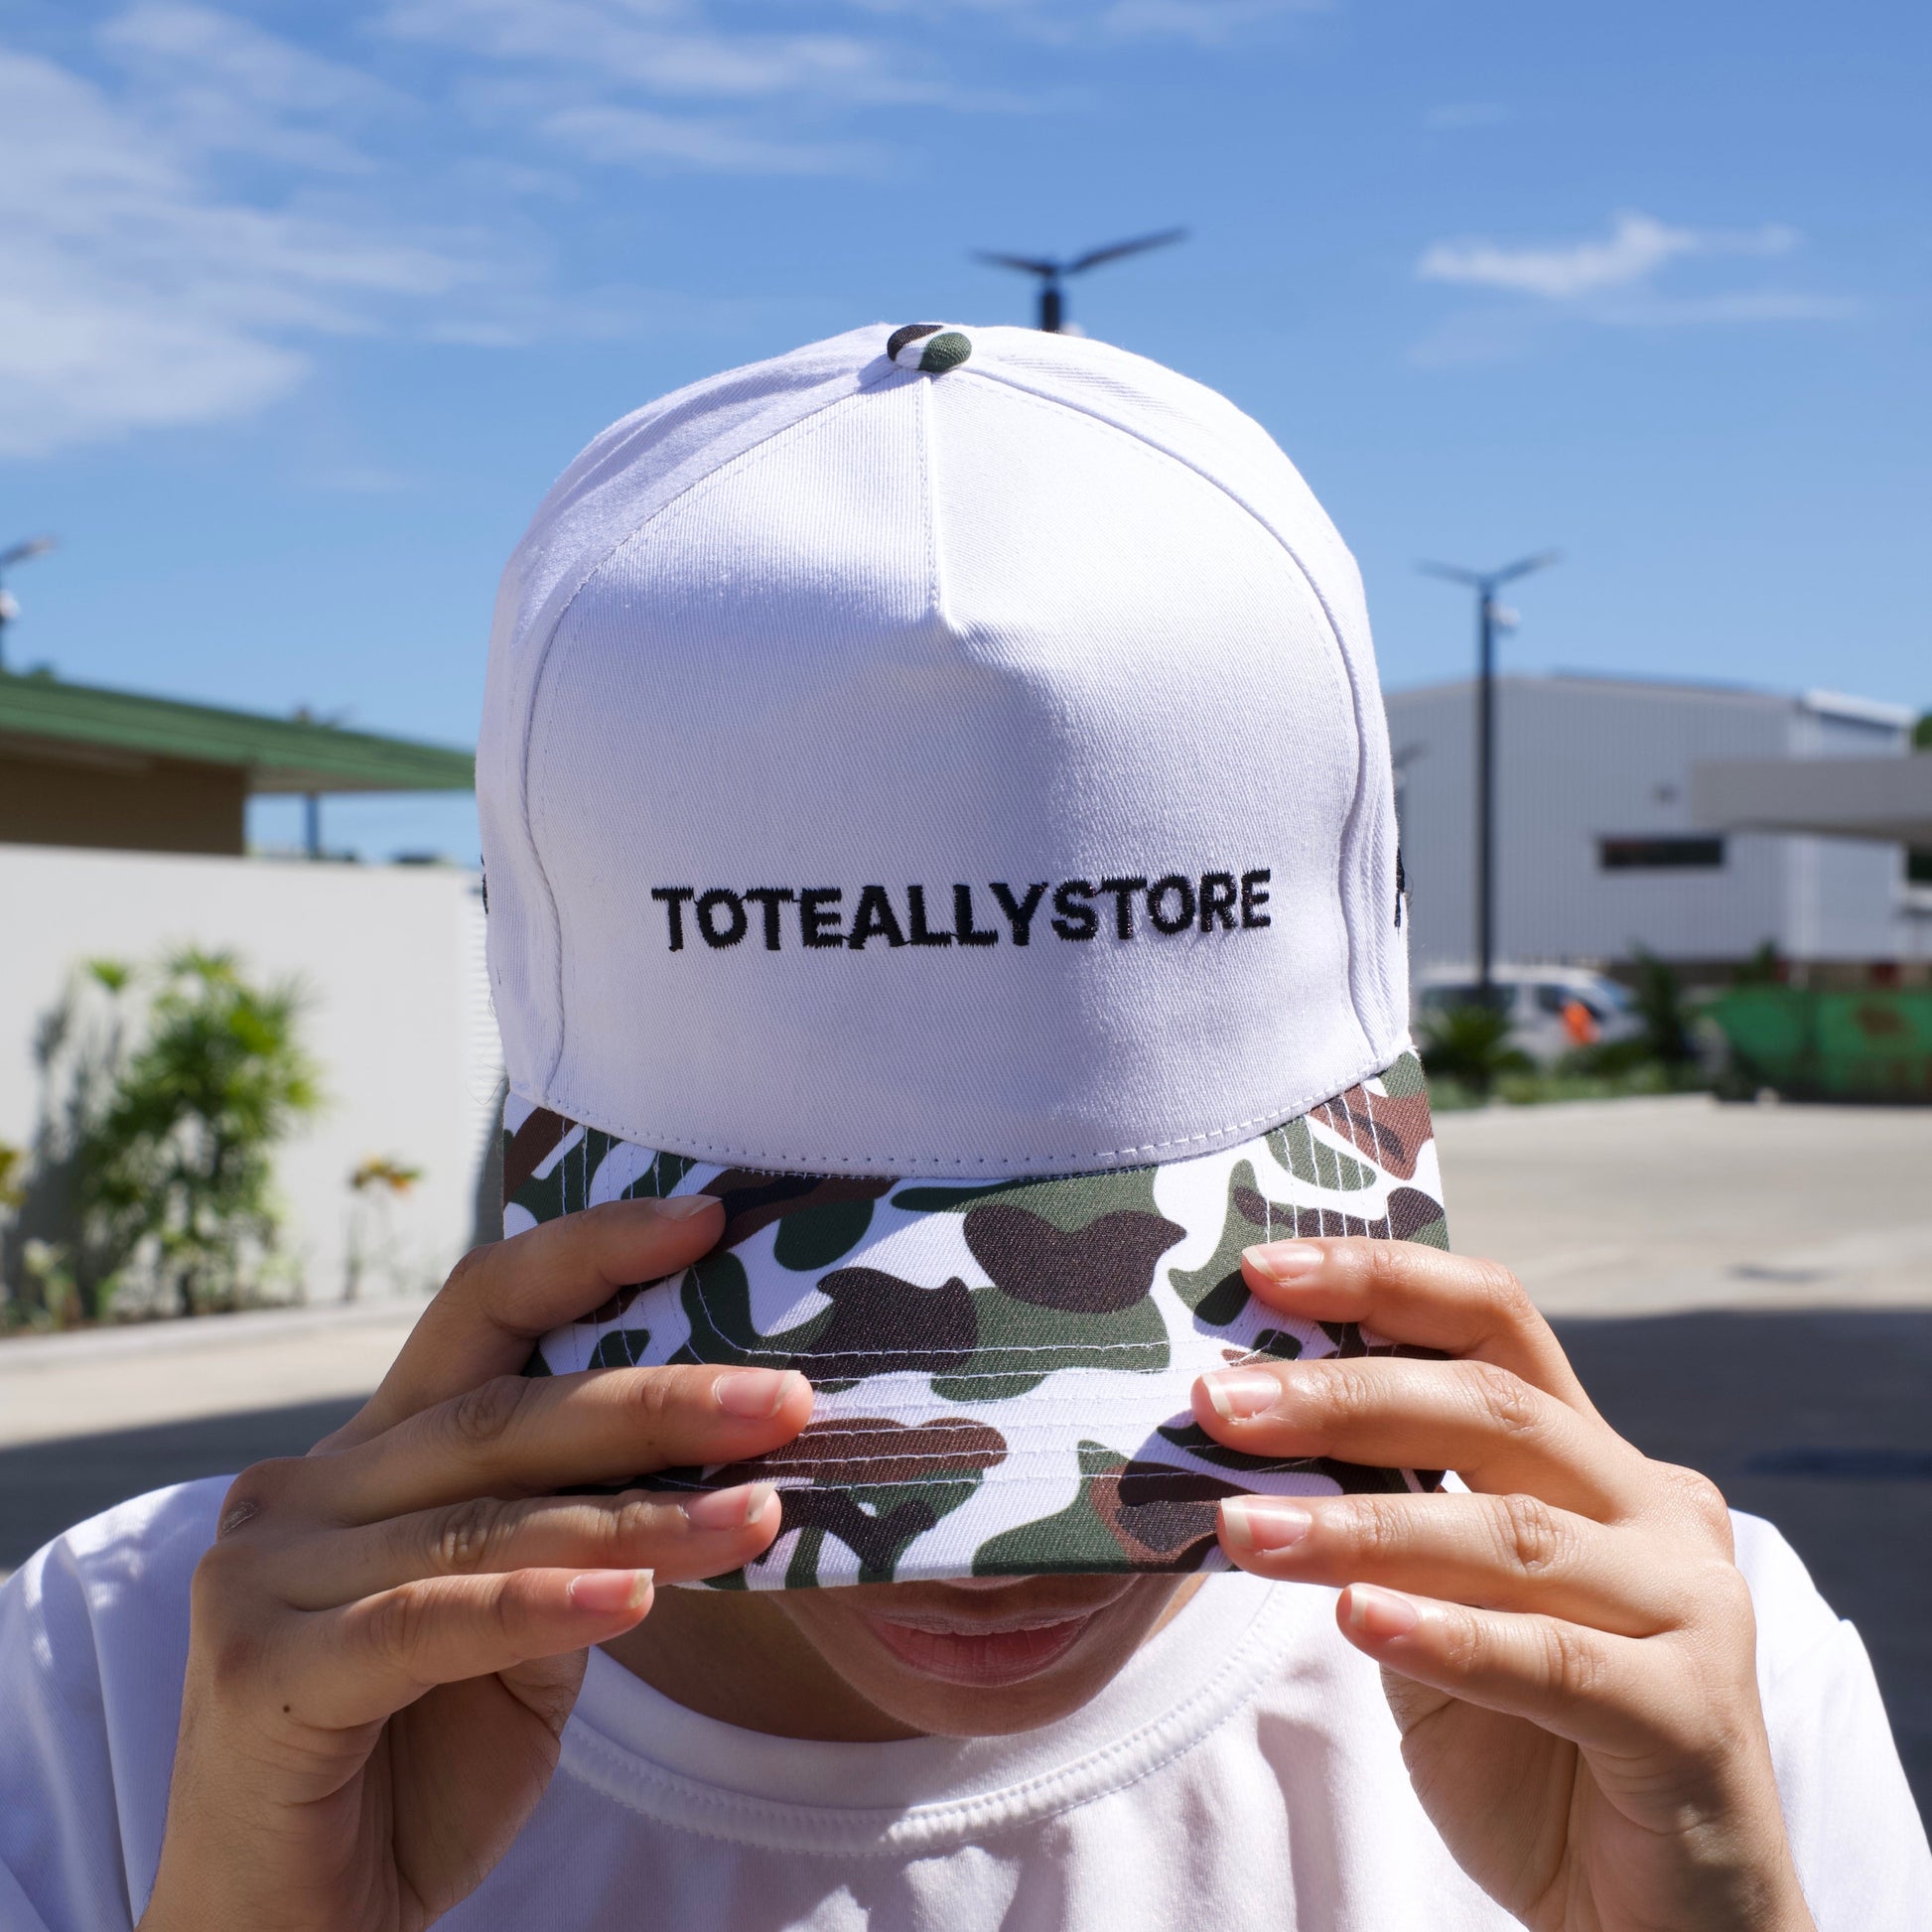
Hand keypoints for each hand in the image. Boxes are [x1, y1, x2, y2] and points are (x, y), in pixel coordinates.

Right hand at [140, 1198, 813, 1931]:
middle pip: (504, 1412)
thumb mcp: (524, 1626)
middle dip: (659, 1399)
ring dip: (639, 1518)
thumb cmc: (417, 1757)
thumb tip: (732, 1464)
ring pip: (487, 1519)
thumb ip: (579, 1534)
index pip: (482, 1310)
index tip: (708, 1222)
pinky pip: (427, 1620)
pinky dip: (539, 1607)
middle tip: (786, 1398)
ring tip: (760, 1510)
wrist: (294, 1924)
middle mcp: (308, 1488)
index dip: (590, 1252)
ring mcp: (268, 1572)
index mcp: (376, 1451)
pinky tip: (635, 1605)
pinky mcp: (259, 1669)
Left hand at [1193, 1239, 1814, 1931]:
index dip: (1383, 1283)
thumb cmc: (1530, 1747)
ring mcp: (1689, 1604)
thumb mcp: (1435, 1612)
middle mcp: (1654, 1506)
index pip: (1493, 1327)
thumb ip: (1383, 1525)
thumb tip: (1245, 1435)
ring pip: (1507, 1532)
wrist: (1655, 1923)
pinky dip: (1447, 1635)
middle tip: (1219, 1403)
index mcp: (1594, 1460)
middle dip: (1343, 1395)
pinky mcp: (1694, 1714)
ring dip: (1357, 1527)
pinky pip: (1552, 1660)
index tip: (1264, 1271)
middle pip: (1493, 1406)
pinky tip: (1356, 1621)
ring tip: (1240, 1526)